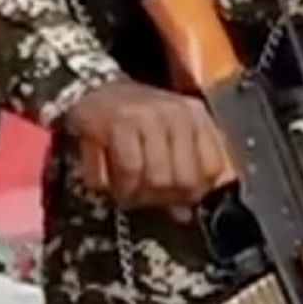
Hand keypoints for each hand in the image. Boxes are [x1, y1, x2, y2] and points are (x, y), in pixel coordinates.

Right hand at [58, 81, 235, 211]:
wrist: (90, 89)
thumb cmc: (133, 121)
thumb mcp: (169, 138)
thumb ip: (186, 171)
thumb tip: (185, 214)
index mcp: (195, 116)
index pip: (212, 169)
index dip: (193, 193)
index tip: (175, 197)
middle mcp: (175, 113)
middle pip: (183, 180)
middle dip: (162, 198)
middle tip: (144, 196)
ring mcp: (147, 115)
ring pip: (156, 179)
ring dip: (137, 195)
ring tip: (127, 191)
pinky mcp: (117, 122)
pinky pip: (128, 171)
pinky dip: (119, 186)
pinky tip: (111, 183)